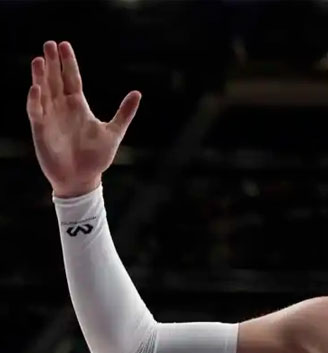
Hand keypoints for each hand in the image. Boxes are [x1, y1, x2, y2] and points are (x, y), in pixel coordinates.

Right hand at [26, 41, 140, 197]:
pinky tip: (36, 87)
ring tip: (40, 59)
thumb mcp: (114, 131)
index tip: (65, 44)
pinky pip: (36, 112)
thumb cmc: (96, 157)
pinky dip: (35, 100)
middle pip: (55, 80)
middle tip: (49, 43)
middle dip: (52, 63)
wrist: (83, 179)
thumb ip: (125, 112)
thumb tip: (137, 93)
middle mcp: (62, 108)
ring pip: (43, 92)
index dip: (68, 63)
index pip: (72, 78)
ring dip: (40, 76)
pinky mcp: (41, 131)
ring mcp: (50, 118)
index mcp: (78, 106)